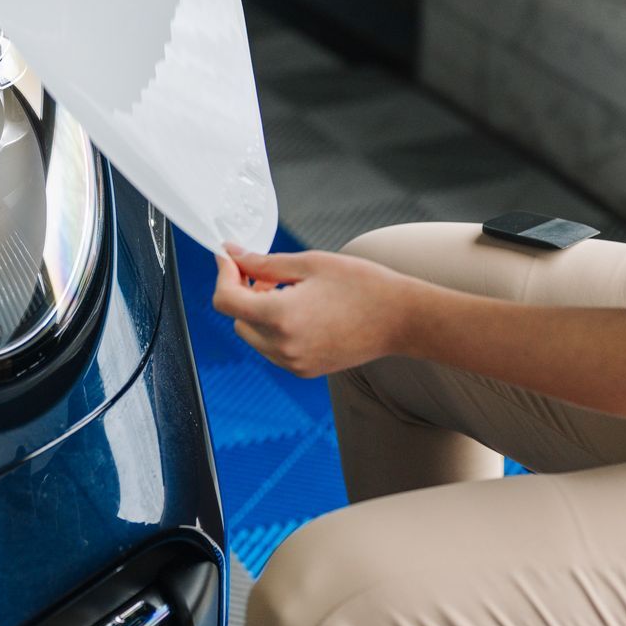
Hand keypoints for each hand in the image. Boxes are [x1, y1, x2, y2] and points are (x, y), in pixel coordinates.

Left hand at [211, 243, 417, 377]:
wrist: (402, 319)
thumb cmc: (363, 285)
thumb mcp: (310, 263)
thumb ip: (265, 262)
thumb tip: (233, 255)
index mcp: (281, 316)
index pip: (226, 300)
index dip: (224, 274)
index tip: (230, 258)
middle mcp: (283, 347)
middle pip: (237, 319)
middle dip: (244, 293)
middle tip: (268, 273)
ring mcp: (294, 363)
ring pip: (253, 336)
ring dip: (258, 312)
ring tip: (289, 290)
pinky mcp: (305, 370)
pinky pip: (273, 349)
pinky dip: (275, 329)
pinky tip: (301, 310)